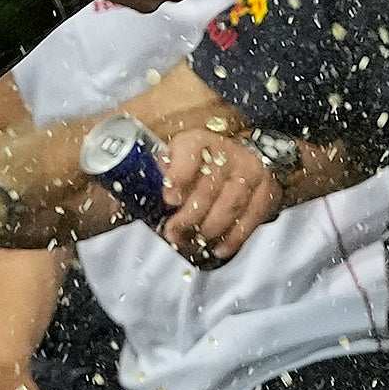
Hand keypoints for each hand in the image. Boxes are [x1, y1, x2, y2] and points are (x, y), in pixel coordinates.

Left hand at [153, 118, 282, 263]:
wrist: (245, 161)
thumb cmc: (199, 168)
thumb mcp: (173, 163)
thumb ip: (153, 177)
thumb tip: (122, 199)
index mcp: (200, 141)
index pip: (192, 149)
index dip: (180, 173)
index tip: (169, 198)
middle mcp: (227, 152)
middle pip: (210, 185)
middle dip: (190, 214)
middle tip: (174, 233)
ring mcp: (250, 171)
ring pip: (232, 202)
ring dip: (210, 227)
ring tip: (195, 242)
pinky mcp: (266, 190)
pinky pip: (252, 216)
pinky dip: (235, 236)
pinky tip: (219, 248)